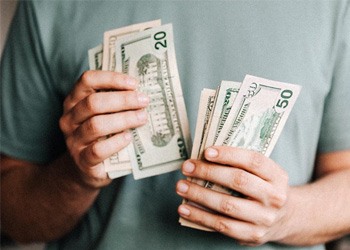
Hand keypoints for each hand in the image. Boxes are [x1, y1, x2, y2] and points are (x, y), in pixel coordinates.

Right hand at [59, 70, 148, 187]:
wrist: (86, 169)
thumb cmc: (101, 136)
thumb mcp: (104, 115)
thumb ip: (116, 102)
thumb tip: (142, 92)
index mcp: (74, 101)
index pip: (87, 80)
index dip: (111, 79)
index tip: (134, 83)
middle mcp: (70, 118)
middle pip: (93, 103)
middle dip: (123, 100)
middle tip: (144, 101)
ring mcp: (74, 140)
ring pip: (96, 125)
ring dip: (123, 119)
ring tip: (142, 118)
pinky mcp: (82, 160)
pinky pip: (98, 150)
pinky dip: (116, 143)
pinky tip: (128, 138)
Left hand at [176, 146, 288, 245]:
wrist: (285, 219)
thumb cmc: (263, 188)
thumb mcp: (263, 174)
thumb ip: (241, 164)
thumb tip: (203, 157)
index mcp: (277, 176)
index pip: (253, 161)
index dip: (229, 154)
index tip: (206, 152)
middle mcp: (274, 197)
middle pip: (238, 181)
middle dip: (208, 172)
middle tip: (187, 167)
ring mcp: (264, 218)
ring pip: (227, 205)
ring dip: (199, 195)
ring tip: (181, 186)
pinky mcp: (252, 235)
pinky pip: (221, 225)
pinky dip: (200, 216)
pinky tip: (185, 208)